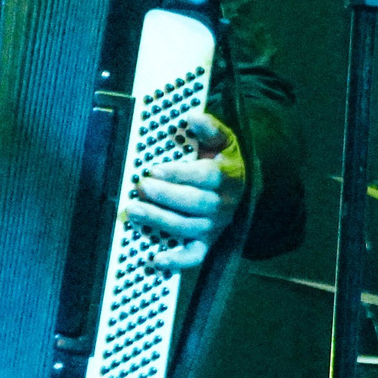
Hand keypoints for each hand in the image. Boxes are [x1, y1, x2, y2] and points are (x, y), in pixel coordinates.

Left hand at [124, 110, 245, 271]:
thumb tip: (193, 117)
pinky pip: (193, 256)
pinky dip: (175, 261)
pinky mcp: (206, 242)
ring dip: (160, 220)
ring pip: (188, 227)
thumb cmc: (223, 160)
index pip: (206, 177)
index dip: (180, 174)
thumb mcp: (222, 139)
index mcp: (228, 176)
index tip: (154, 168)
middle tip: (141, 187)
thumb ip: (209, 127)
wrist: (242, 187)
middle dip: (165, 196)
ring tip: (134, 211)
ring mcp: (214, 226)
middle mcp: (223, 204)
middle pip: (196, 203)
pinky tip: (155, 258)